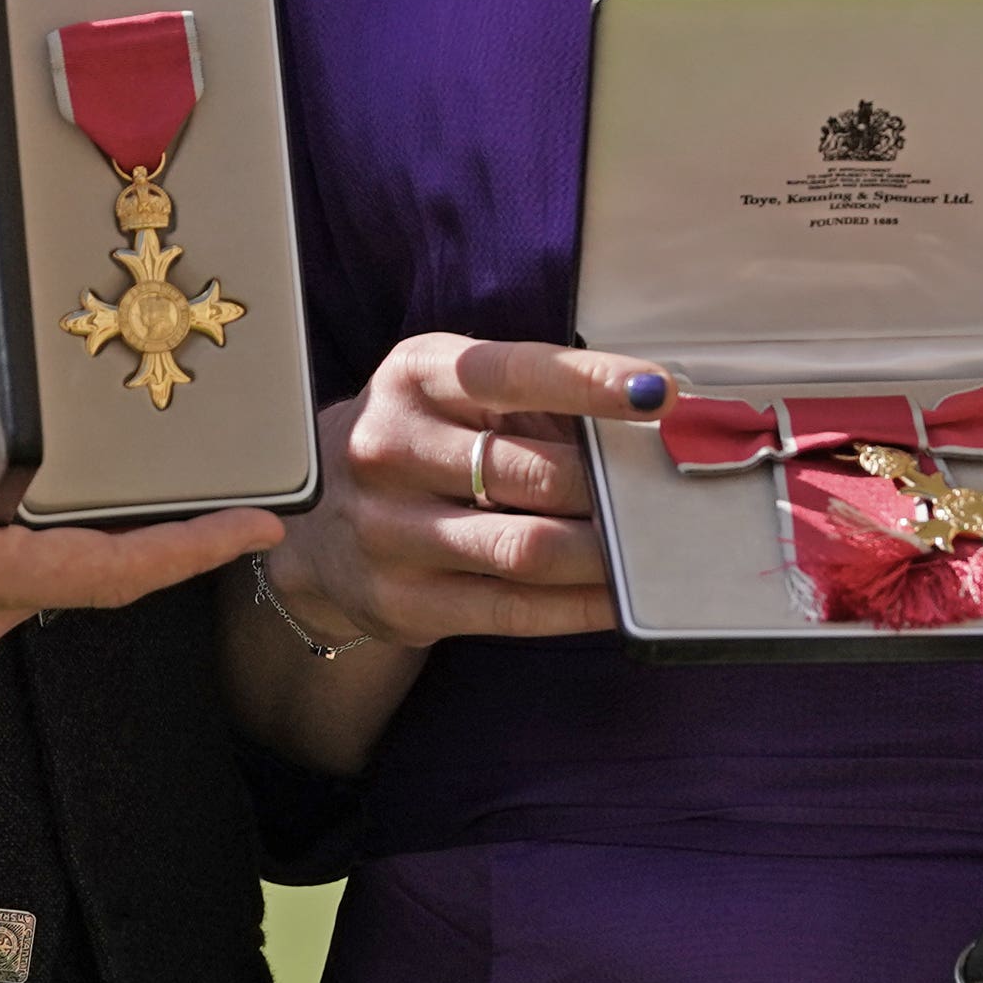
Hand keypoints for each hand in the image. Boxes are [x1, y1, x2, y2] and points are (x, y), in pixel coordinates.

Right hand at [0, 221, 283, 658]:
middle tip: (212, 473)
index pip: (102, 570)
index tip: (256, 528)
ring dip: (73, 509)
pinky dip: (25, 517)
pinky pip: (15, 570)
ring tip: (88, 439)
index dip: (185, 551)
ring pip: (53, 569)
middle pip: (93, 571)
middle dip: (149, 520)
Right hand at [256, 332, 672, 653]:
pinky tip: (618, 597)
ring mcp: (389, 530)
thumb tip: (645, 429)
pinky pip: (513, 610)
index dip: (588, 381)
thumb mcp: (452, 396)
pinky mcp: (401, 600)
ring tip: (651, 547)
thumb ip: (533, 406)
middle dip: (611, 486)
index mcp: (415, 376)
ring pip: (528, 548)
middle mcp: (390, 448)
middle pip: (533, 473)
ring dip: (604, 553)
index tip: (658, 391)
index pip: (510, 373)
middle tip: (667, 491)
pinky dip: (579, 606)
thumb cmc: (418, 441)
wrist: (315, 524)